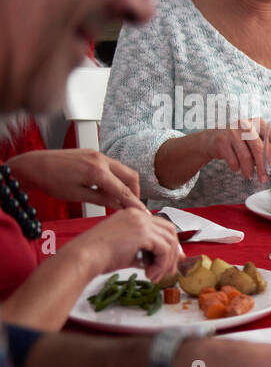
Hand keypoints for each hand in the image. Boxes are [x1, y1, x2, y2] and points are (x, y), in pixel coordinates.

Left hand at [6, 149, 142, 209]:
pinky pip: (112, 166)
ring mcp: (97, 154)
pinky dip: (115, 178)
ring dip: (125, 184)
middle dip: (134, 192)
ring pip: (123, 170)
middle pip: (131, 176)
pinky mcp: (92, 153)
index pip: (124, 190)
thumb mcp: (77, 196)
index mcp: (97, 171)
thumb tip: (119, 205)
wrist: (33, 165)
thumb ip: (102, 200)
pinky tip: (107, 188)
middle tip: (131, 205)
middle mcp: (100, 159)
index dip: (135, 203)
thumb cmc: (49, 180)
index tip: (142, 212)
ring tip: (117, 198)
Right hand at [62, 206, 181, 282]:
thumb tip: (161, 261)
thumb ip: (145, 252)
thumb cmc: (98, 256)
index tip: (170, 261)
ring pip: (169, 242)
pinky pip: (165, 250)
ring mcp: (141, 222)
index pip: (161, 227)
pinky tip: (150, 274)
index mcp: (132, 216)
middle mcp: (138, 215)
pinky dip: (162, 265)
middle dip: (173, 253)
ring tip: (154, 275)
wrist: (83, 258)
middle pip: (170, 231)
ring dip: (166, 263)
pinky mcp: (143, 233)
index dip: (169, 245)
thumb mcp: (127, 251)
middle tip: (168, 271)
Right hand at [203, 119, 268, 182]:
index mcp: (257, 123)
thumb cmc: (238, 141)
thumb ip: (264, 147)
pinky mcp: (221, 141)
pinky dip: (236, 168)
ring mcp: (232, 131)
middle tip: (264, 178)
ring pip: (245, 156)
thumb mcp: (253, 139)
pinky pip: (233, 160)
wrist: (211, 139)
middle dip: (263, 166)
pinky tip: (237, 168)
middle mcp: (245, 124)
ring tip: (250, 176)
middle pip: (259, 148)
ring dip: (249, 170)